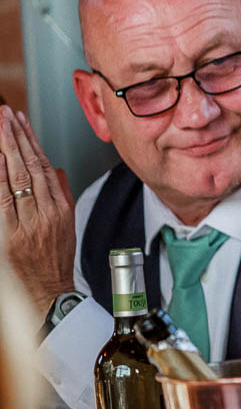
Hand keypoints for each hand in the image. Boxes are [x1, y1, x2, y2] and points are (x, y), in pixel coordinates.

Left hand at [1, 106, 77, 314]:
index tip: (21, 121)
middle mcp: (47, 211)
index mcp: (61, 207)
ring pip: (19, 179)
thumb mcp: (67, 225)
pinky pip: (6, 201)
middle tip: (7, 116)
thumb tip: (54, 170)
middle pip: (31, 167)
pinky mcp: (13, 236)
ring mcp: (30, 223)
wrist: (48, 293)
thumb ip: (62, 195)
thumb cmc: (55, 262)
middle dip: (17, 138)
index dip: (31, 140)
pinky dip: (2, 178)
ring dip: (8, 150)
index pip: (44, 164)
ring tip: (0, 128)